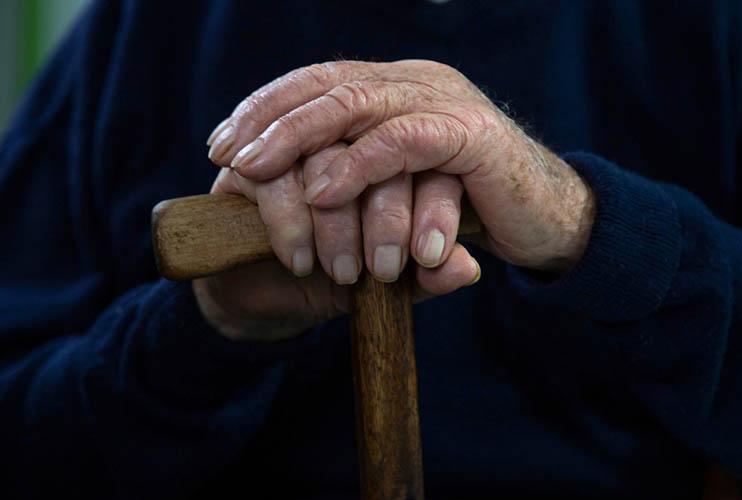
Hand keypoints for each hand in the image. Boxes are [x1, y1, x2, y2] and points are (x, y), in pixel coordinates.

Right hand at [194, 144, 479, 341]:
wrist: (268, 300)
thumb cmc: (339, 280)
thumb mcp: (394, 284)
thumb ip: (429, 274)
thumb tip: (465, 268)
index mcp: (394, 148)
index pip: (427, 151)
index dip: (433, 202)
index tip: (429, 256)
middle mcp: (346, 131)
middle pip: (377, 141)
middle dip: (383, 214)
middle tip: (383, 270)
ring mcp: (295, 138)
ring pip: (325, 154)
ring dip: (335, 221)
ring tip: (343, 272)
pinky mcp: (248, 157)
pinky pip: (272, 172)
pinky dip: (290, 220)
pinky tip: (300, 260)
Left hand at [208, 60, 594, 272]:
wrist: (545, 220)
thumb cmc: (465, 210)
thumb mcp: (398, 188)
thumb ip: (357, 174)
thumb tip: (297, 184)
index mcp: (397, 88)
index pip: (318, 82)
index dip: (264, 108)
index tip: (220, 144)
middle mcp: (417, 82)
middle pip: (327, 85)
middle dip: (267, 121)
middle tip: (224, 157)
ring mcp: (445, 102)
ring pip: (358, 105)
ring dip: (298, 140)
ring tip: (254, 173)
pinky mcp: (472, 136)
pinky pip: (404, 141)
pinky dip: (358, 166)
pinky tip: (321, 191)